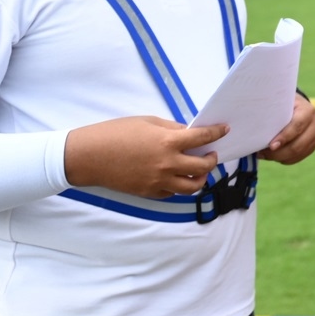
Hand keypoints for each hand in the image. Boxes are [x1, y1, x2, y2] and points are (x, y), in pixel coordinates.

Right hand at [65, 116, 224, 197]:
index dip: (216, 133)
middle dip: (212, 160)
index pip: (202, 138)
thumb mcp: (147, 122)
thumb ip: (171, 128)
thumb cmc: (115, 133)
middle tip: (212, 153)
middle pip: (203, 167)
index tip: (224, 129)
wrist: (90, 156)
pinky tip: (177, 176)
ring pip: (192, 187)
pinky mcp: (149, 192)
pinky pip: (173, 193)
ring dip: (201, 178)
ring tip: (200, 170)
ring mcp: (159, 181)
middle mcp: (167, 164)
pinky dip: (179, 185)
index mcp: (167, 142)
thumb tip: (189, 132)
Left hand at [259, 95, 314, 163]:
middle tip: (261, 153)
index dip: (284, 137)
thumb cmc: (284, 104)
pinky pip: (298, 158)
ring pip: (297, 154)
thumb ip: (273, 110)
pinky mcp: (312, 146)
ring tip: (264, 154)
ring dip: (279, 157)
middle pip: (298, 145)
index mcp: (307, 111)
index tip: (271, 145)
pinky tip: (273, 155)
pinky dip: (284, 159)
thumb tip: (256, 125)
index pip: (297, 126)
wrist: (297, 105)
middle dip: (279, 152)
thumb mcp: (280, 102)